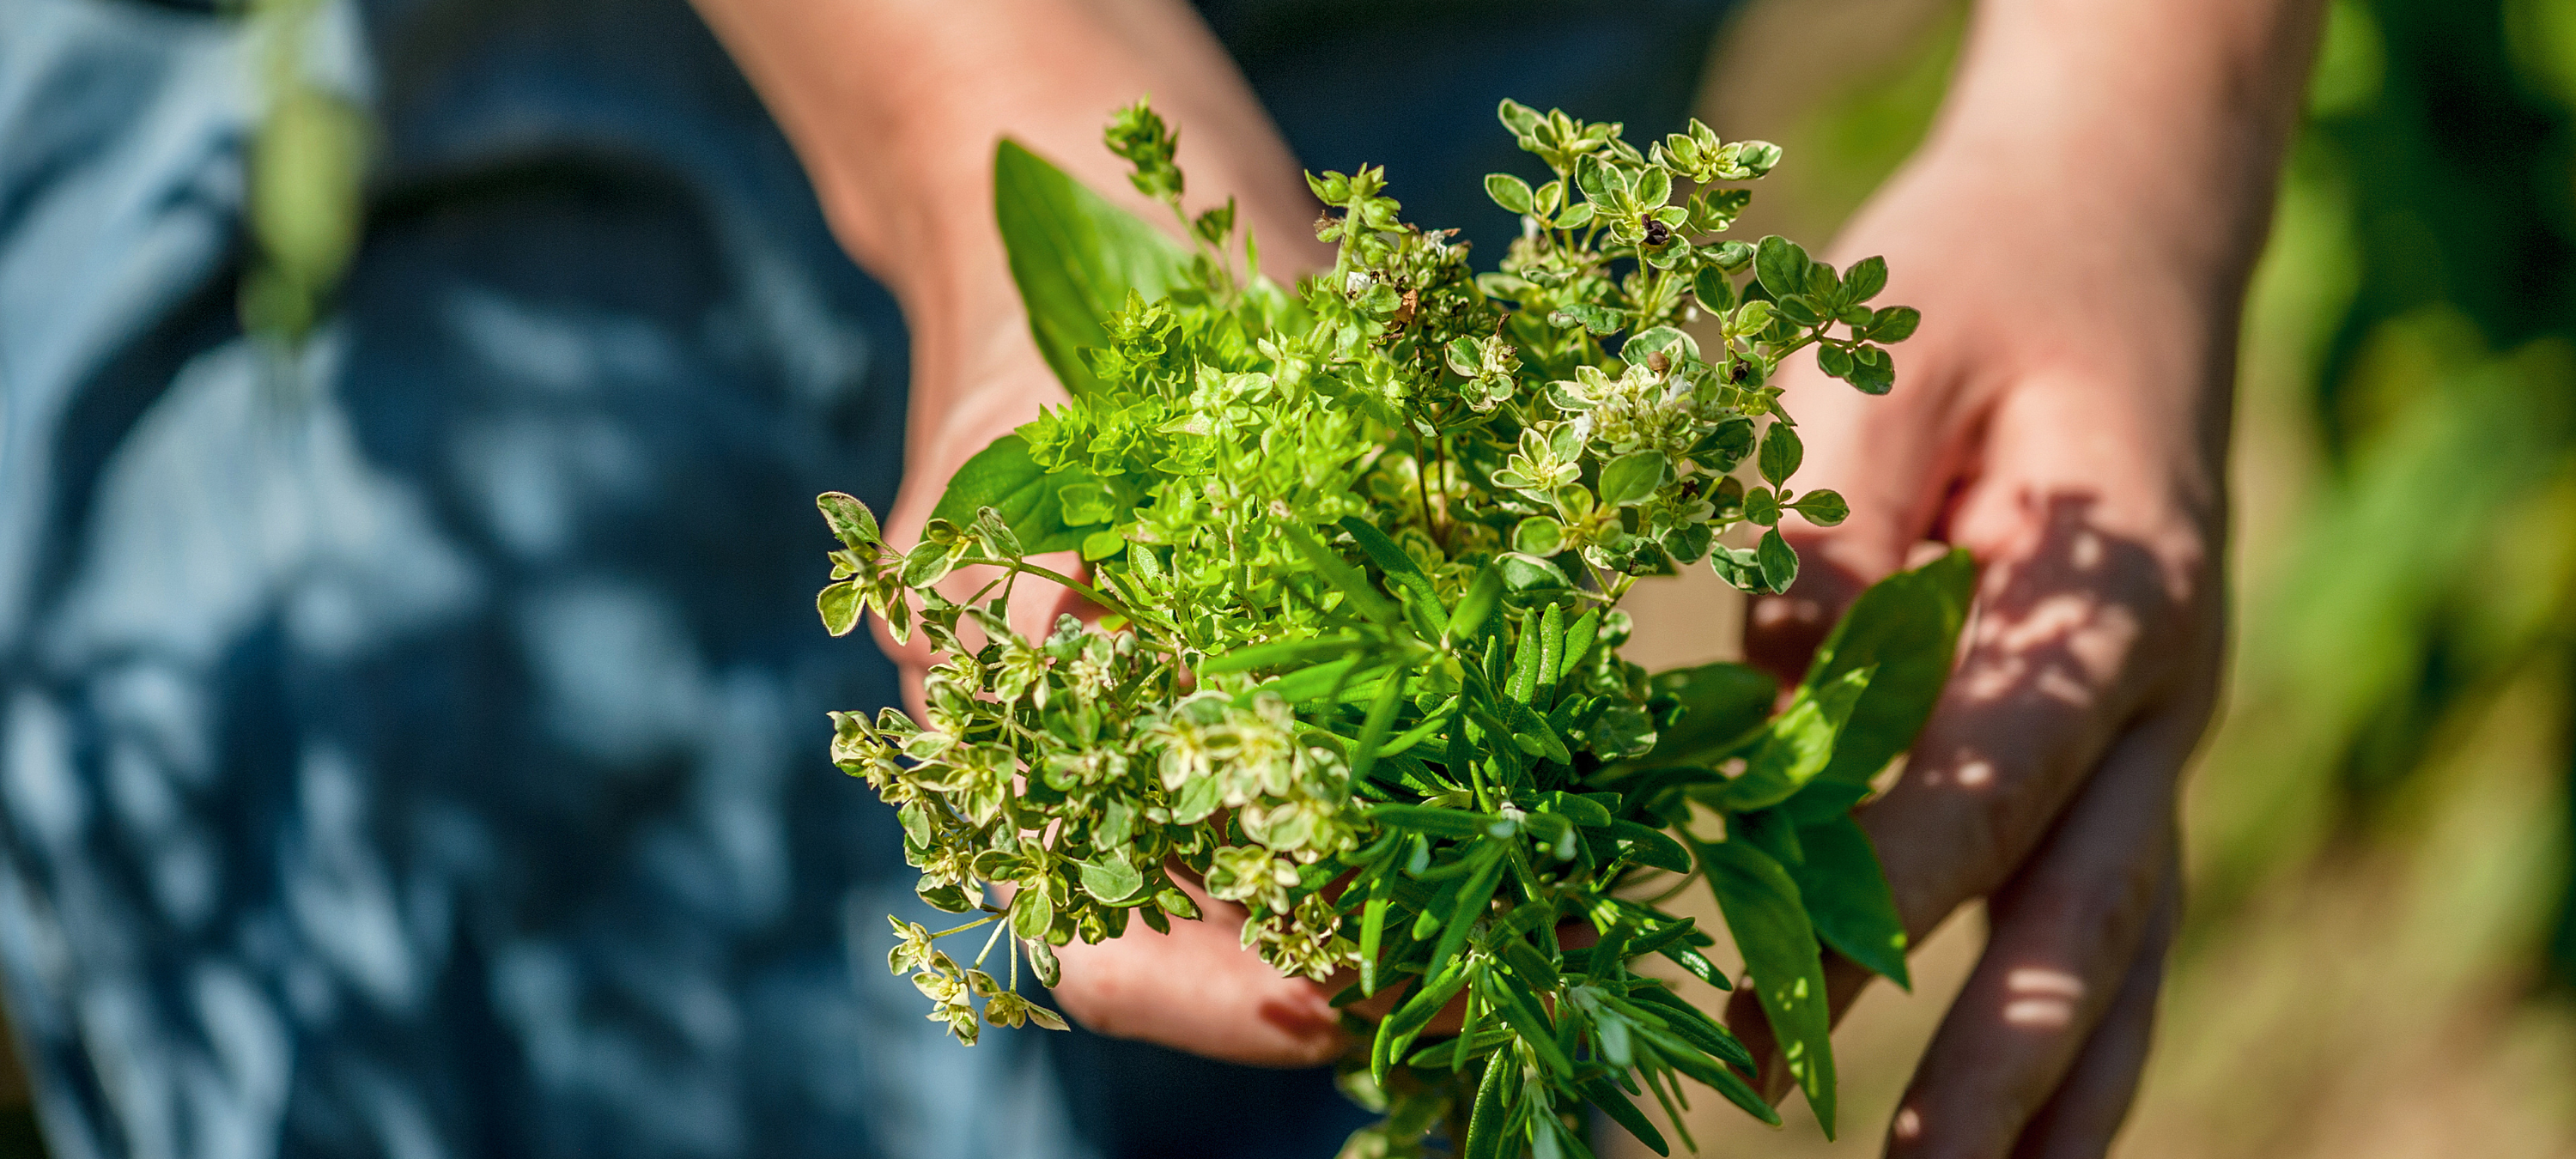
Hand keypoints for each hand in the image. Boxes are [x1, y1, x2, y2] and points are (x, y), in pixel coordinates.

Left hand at [1723, 133, 2233, 1154]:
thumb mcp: (1895, 348)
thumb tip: (1774, 686)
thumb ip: (1839, 519)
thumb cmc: (1985, 281)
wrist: (2115, 235)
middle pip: (2084, 901)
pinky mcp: (2119, 752)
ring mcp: (2156, 734)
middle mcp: (2163, 689)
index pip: (1986, 776)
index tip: (1777, 995)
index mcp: (2114, 591)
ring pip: (2123, 940)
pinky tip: (2019, 1132)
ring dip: (2053, 1083)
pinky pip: (2110, 913)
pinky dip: (2073, 1031)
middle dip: (1994, 1052)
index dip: (1878, 892)